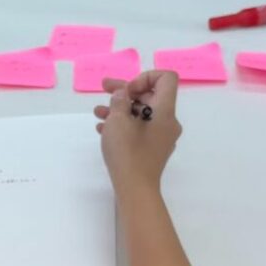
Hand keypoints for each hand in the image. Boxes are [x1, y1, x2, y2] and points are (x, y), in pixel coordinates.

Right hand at [93, 70, 181, 197]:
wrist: (135, 189)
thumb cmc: (128, 152)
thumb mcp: (117, 121)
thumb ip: (119, 100)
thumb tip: (122, 94)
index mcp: (165, 111)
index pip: (166, 78)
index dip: (145, 77)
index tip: (127, 90)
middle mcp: (168, 122)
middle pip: (150, 95)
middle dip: (125, 92)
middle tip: (104, 88)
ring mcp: (161, 137)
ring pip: (142, 114)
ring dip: (120, 109)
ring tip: (98, 112)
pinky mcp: (152, 150)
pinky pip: (140, 129)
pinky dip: (124, 125)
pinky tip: (103, 129)